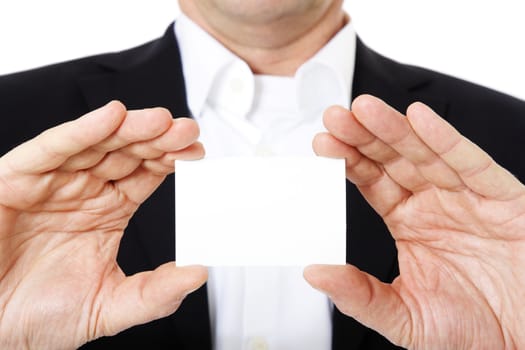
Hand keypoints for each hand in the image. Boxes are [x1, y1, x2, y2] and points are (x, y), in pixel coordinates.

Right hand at [0, 102, 206, 348]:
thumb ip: (156, 293)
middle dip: (158, 138)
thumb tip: (197, 273)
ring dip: (129, 129)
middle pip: (126, 152)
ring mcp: (52, 184)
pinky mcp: (16, 181)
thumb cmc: (41, 316)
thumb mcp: (111, 305)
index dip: (171, 160)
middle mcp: (82, 192)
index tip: (196, 153)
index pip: (146, 174)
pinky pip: (51, 150)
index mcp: (107, 211)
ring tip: (161, 122)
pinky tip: (111, 119)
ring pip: (95, 143)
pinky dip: (81, 132)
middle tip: (187, 130)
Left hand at [304, 95, 524, 348]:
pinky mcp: (503, 199)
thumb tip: (314, 272)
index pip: (372, 182)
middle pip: (393, 159)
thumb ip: (359, 295)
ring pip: (426, 153)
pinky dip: (446, 140)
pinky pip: (472, 163)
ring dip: (395, 129)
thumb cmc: (471, 330)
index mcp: (409, 223)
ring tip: (364, 110)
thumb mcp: (404, 317)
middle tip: (335, 116)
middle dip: (364, 136)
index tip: (322, 145)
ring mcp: (468, 197)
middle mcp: (435, 203)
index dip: (349, 161)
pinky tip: (420, 119)